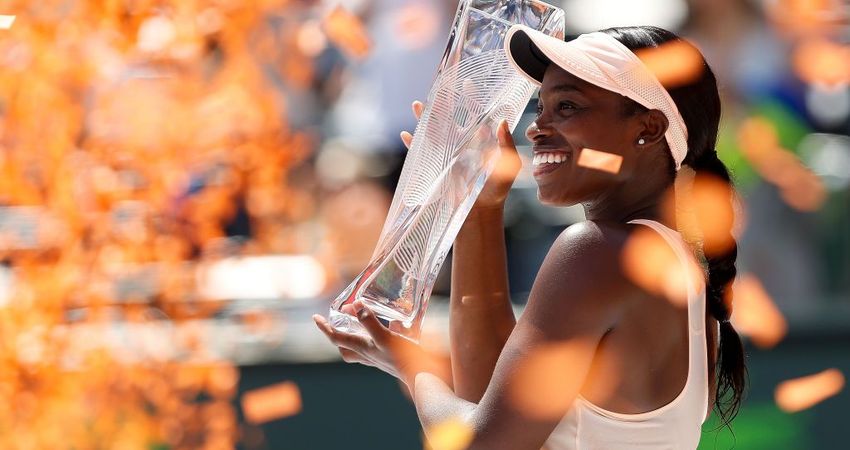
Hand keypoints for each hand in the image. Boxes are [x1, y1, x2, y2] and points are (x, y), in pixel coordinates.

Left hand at [313, 301, 440, 387]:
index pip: (336, 338)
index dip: (325, 327)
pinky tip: (391, 326)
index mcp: (362, 348)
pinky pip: (376, 347)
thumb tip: (357, 306)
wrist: (418, 375)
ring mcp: (378, 358)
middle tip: (336, 321)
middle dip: (337, 333)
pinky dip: (376, 336)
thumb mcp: (383, 337)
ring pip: (358, 348)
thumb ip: (370, 322)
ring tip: (357, 324)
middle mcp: (367, 355)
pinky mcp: (390, 358)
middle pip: (344, 346)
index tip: (315, 317)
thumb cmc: (400, 358)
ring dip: (354, 337)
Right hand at [400, 101, 520, 210]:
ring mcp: (447, 155)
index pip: (474, 114)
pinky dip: (412, 145)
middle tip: (436, 89)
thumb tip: (501, 121)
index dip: (471, 99)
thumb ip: (506, 145)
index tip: (467, 83)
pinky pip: (421, 154)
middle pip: (449, 118)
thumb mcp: (508, 166)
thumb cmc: (496, 190)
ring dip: (423, 119)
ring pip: (432, 131)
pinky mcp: (436, 168)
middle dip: (441, 104)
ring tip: (416, 105)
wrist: (480, 212)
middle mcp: (461, 143)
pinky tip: (406, 135)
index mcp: (479, 140)